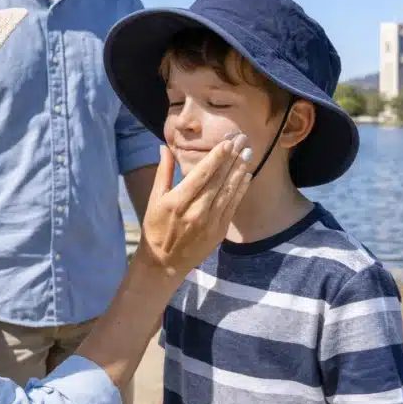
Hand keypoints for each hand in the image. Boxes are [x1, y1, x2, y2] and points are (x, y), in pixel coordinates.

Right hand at [139, 134, 251, 278]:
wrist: (165, 263)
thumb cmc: (156, 228)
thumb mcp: (155, 199)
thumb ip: (163, 172)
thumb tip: (165, 147)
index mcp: (178, 201)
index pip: (202, 174)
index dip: (217, 157)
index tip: (227, 142)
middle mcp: (196, 211)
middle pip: (219, 180)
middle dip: (232, 158)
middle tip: (243, 140)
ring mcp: (210, 222)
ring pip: (229, 191)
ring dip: (240, 171)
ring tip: (248, 153)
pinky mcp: (219, 231)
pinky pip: (233, 206)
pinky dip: (241, 190)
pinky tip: (246, 176)